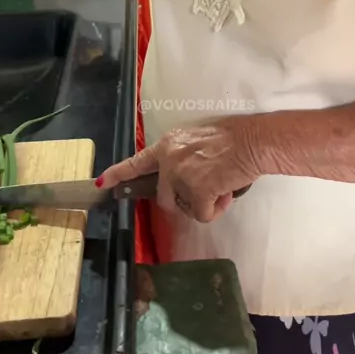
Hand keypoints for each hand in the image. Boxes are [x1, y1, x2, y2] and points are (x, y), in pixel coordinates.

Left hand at [97, 115, 260, 222]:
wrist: (253, 141)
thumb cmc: (233, 138)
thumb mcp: (198, 140)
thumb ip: (183, 156)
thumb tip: (183, 176)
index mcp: (169, 144)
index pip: (138, 161)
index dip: (119, 173)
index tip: (101, 182)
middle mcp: (170, 159)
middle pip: (164, 197)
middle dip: (183, 201)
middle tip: (206, 191)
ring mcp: (181, 176)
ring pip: (185, 207)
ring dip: (203, 204)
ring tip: (221, 185)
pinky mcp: (197, 191)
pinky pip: (203, 215)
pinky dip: (216, 209)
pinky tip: (227, 192)